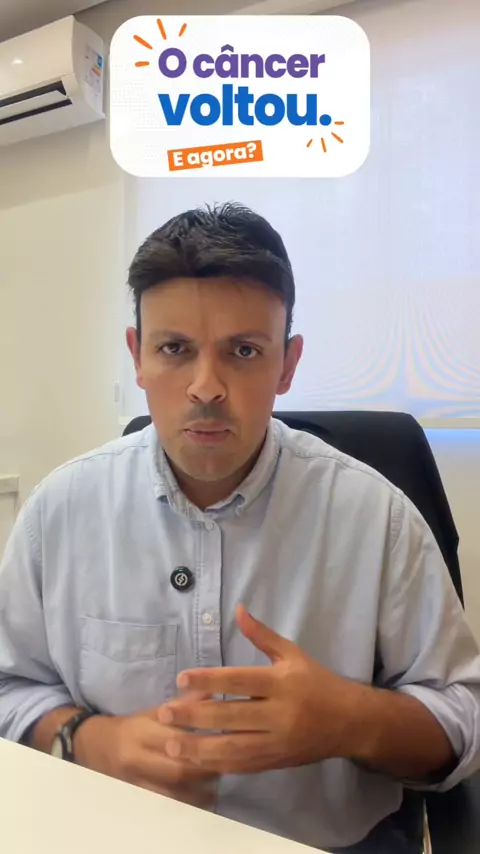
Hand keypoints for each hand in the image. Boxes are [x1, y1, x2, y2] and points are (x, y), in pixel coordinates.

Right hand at [74, 693, 217, 806]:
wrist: (95, 746)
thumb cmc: (131, 727)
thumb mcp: (153, 712)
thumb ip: (182, 705)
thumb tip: (211, 692)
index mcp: (143, 732)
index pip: (176, 739)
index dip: (201, 744)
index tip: (223, 744)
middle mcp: (138, 758)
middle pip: (176, 770)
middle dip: (203, 771)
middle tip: (224, 767)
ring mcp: (135, 780)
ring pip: (171, 793)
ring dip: (197, 792)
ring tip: (215, 787)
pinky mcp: (136, 796)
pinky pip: (162, 804)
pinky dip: (183, 804)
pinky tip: (199, 800)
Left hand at [157, 605, 361, 775]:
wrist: (349, 722)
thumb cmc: (317, 682)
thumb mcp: (293, 654)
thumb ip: (262, 635)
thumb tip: (238, 609)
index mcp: (281, 682)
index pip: (239, 680)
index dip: (209, 679)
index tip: (181, 678)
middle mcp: (279, 713)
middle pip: (231, 716)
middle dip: (194, 716)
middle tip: (164, 712)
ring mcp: (277, 741)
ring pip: (233, 747)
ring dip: (198, 748)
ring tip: (170, 743)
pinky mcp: (275, 762)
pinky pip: (242, 766)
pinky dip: (216, 765)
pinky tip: (194, 761)